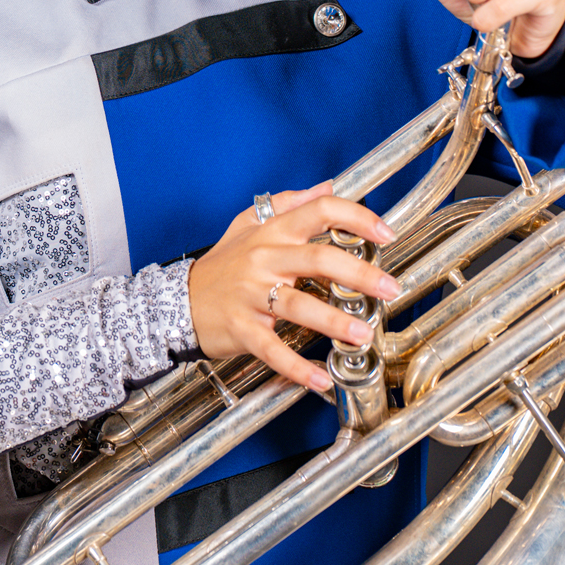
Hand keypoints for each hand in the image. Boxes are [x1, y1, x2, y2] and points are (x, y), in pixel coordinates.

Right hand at [187, 183, 397, 393]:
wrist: (175, 301)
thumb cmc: (220, 266)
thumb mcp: (247, 223)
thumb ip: (289, 203)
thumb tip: (328, 186)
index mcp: (271, 232)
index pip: (320, 211)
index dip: (357, 218)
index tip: (386, 234)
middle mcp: (263, 258)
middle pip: (318, 259)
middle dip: (360, 274)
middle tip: (389, 288)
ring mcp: (251, 294)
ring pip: (299, 305)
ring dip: (335, 321)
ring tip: (363, 334)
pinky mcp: (241, 328)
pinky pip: (272, 349)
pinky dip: (297, 367)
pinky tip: (320, 378)